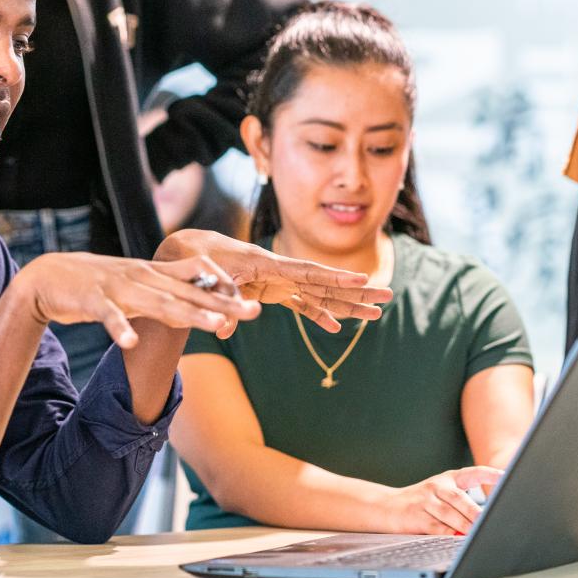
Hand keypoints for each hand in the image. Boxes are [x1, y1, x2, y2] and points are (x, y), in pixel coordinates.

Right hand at [18, 251, 261, 347]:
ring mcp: (120, 288)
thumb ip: (169, 292)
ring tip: (214, 325)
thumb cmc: (101, 284)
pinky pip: (108, 316)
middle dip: (222, 303)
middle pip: (189, 293)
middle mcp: (144, 278)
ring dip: (186, 313)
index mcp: (155, 275)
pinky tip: (128, 342)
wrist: (51, 276)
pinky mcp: (93, 300)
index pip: (198, 280)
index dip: (226, 291)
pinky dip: (118, 328)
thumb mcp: (140, 284)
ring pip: (158, 302)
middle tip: (254, 311)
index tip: (253, 302)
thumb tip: (204, 300)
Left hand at [156, 229, 390, 334]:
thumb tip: (225, 328)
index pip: (309, 272)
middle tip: (388, 296)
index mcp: (268, 265)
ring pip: (321, 295)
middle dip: (357, 292)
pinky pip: (302, 304)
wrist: (190, 250)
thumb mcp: (208, 278)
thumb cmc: (199, 260)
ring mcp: (280, 282)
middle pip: (326, 284)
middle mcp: (281, 272)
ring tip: (377, 313)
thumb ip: (221, 301)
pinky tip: (336, 327)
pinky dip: (318, 315)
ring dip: (347, 305)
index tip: (362, 279)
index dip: (335, 278)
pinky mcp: (273, 290)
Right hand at [384, 466, 503, 534]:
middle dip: (476, 513)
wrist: (387, 506)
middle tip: (491, 522)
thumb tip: (486, 520)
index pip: (473, 473)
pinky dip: (449, 535)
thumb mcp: (441, 493)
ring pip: (449, 515)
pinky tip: (458, 540)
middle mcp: (437, 486)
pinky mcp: (417, 516)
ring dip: (465, 527)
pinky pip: (436, 528)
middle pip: (459, 498)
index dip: (490, 474)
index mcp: (448, 478)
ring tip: (478, 535)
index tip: (506, 477)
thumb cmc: (421, 502)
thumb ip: (463, 503)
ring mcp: (425, 500)